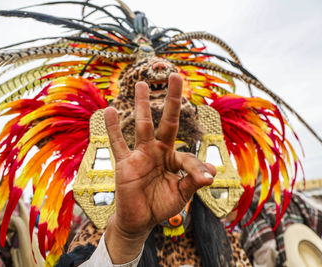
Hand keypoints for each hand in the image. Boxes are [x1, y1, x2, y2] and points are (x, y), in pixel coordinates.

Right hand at [104, 73, 214, 263]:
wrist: (140, 220)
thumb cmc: (161, 205)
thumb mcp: (181, 195)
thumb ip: (193, 182)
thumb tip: (212, 173)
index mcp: (174, 159)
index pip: (188, 157)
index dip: (197, 169)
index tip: (205, 180)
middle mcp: (158, 151)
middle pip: (167, 122)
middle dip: (172, 100)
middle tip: (175, 76)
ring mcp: (141, 155)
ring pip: (143, 126)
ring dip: (142, 105)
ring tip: (142, 83)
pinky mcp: (125, 163)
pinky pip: (118, 143)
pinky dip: (113, 128)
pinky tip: (110, 111)